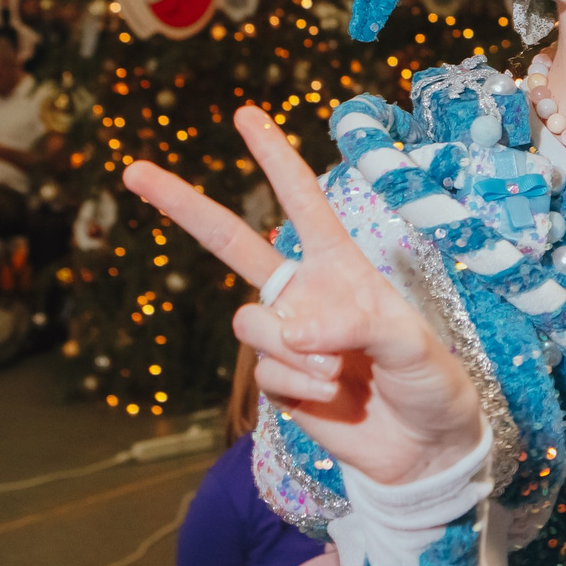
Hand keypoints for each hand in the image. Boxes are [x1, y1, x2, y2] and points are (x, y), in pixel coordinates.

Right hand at [123, 106, 483, 488]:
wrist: (423, 450)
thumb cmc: (431, 384)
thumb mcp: (413, 346)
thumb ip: (359, 325)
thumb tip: (295, 328)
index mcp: (343, 267)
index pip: (304, 204)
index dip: (275, 159)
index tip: (246, 115)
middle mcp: (306, 293)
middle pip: (232, 244)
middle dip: (183, 206)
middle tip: (133, 170)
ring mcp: (287, 337)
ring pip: (252, 324)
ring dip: (295, 349)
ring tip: (341, 370)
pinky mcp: (278, 381)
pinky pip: (267, 373)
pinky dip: (301, 386)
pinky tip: (333, 396)